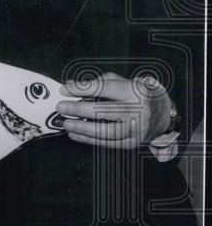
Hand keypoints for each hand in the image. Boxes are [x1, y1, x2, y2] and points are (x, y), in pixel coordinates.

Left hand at [57, 72, 173, 148]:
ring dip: (83, 128)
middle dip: (79, 109)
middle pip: (105, 111)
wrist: (164, 114)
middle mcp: (139, 111)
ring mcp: (137, 129)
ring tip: (66, 123)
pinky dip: (89, 140)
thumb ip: (99, 83)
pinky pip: (109, 143)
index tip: (64, 89)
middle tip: (61, 107)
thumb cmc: (138, 94)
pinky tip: (75, 134)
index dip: (83, 89)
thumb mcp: (124, 82)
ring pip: (107, 131)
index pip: (105, 89)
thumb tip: (72, 86)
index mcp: (135, 92)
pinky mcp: (134, 143)